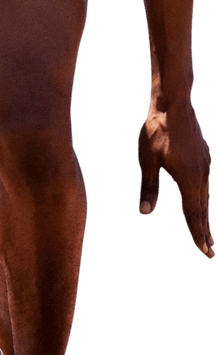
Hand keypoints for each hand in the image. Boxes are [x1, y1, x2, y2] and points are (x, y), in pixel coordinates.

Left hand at [138, 98, 212, 256]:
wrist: (174, 102)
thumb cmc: (156, 129)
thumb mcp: (147, 159)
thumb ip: (148, 186)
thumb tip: (144, 212)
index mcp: (188, 178)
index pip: (193, 213)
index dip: (197, 234)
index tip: (204, 252)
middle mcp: (201, 174)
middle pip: (203, 209)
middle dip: (205, 231)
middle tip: (209, 251)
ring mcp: (205, 164)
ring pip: (205, 196)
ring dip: (205, 215)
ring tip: (206, 231)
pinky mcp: (204, 155)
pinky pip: (205, 182)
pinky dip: (203, 197)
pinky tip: (200, 197)